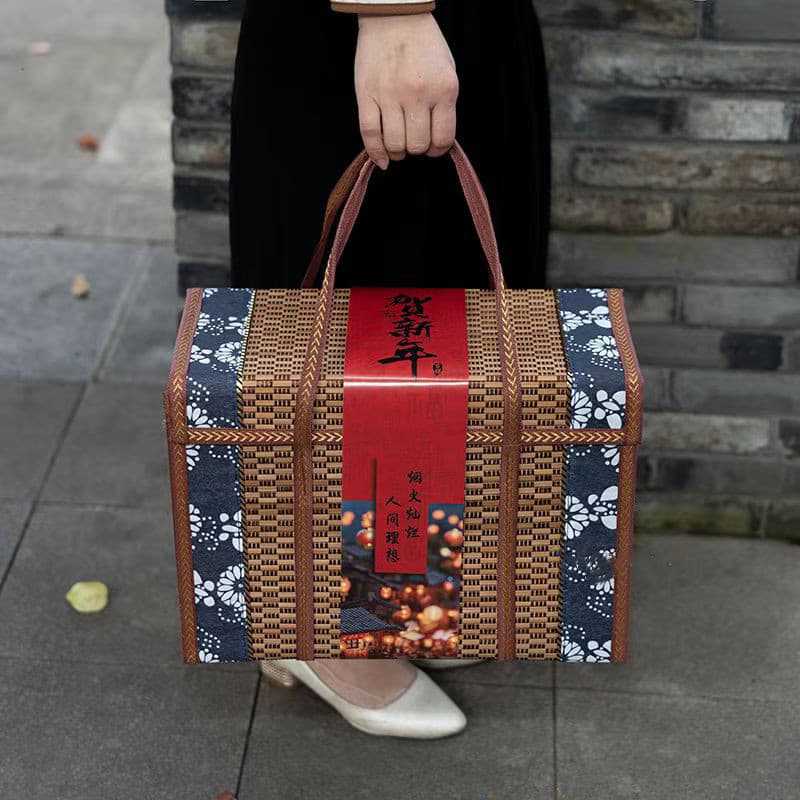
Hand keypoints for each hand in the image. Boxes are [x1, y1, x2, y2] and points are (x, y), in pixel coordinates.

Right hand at [355, 13, 458, 168]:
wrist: (394, 16)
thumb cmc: (423, 44)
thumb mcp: (447, 71)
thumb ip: (444, 105)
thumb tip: (437, 140)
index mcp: (443, 88)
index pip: (443, 138)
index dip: (438, 150)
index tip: (433, 148)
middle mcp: (417, 94)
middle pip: (418, 145)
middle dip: (417, 149)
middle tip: (415, 141)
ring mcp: (390, 95)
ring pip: (395, 144)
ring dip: (399, 151)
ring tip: (399, 145)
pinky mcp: (367, 95)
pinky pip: (370, 134)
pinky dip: (376, 153)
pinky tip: (383, 160)